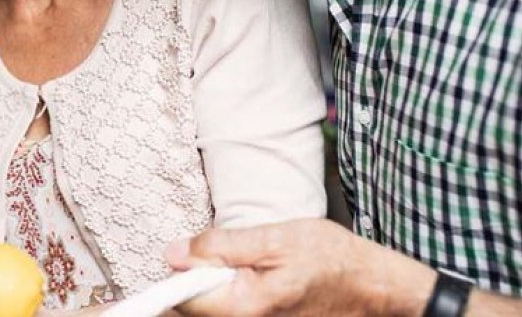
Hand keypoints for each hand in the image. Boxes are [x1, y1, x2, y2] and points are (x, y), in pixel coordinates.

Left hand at [165, 218, 433, 315]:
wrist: (372, 287)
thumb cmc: (330, 260)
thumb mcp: (273, 238)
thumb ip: (221, 246)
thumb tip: (174, 252)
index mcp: (242, 309)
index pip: (182, 299)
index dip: (179, 271)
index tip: (187, 254)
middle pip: (194, 307)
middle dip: (199, 278)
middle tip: (227, 256)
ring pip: (213, 308)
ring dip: (217, 285)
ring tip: (247, 266)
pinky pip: (232, 310)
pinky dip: (233, 293)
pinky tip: (254, 280)